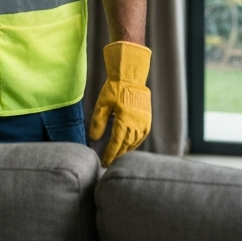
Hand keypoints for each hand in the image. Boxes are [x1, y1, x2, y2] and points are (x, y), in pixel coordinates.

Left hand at [88, 41, 151, 166]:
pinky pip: (141, 136)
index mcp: (124, 121)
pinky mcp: (147, 119)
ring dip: (126, 150)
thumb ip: (98, 122)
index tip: (104, 163)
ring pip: (134, 142)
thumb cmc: (114, 89)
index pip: (116, 144)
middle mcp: (136, 124)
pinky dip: (134, 143)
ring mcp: (144, 123)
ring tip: (117, 155)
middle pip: (125, 146)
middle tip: (109, 162)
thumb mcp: (102, 104)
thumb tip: (94, 138)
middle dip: (117, 155)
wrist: (131, 77)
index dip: (110, 155)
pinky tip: (129, 145)